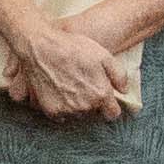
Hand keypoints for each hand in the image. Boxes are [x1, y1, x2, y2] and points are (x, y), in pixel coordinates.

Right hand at [0, 18, 131, 122]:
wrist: (40, 47)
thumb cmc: (72, 48)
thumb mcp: (103, 54)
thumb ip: (119, 75)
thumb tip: (123, 90)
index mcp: (100, 94)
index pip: (112, 114)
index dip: (110, 106)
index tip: (105, 99)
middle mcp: (85, 106)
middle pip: (94, 114)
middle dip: (92, 103)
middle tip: (83, 85)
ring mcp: (67, 110)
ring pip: (78, 115)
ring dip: (77, 106)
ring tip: (70, 86)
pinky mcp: (51, 111)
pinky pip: (61, 116)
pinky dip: (61, 107)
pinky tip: (58, 91)